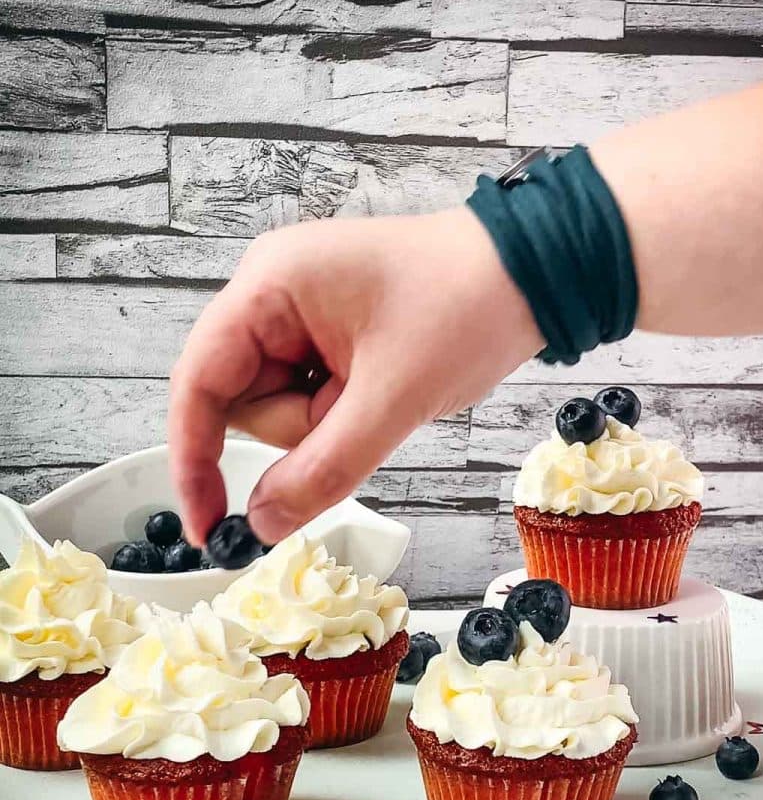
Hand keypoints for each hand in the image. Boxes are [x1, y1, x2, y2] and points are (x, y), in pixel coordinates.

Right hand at [168, 206, 542, 545]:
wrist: (531, 275)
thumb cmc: (466, 309)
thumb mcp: (392, 401)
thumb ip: (321, 469)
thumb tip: (262, 524)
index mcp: (269, 287)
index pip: (199, 382)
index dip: (193, 458)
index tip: (206, 523)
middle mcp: (271, 295)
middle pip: (243, 403)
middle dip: (299, 429)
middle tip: (361, 412)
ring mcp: (299, 315)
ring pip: (280, 409)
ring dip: (326, 424)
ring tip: (382, 392)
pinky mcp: (327, 336)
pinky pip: (311, 399)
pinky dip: (341, 415)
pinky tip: (381, 390)